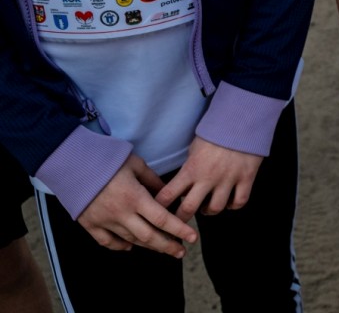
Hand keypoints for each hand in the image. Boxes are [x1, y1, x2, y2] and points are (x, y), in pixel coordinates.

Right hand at [78, 155, 197, 255]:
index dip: (179, 229)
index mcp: (135, 197)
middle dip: (167, 246)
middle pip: (148, 236)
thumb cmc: (107, 159)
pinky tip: (130, 247)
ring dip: (148, 246)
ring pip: (130, 240)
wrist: (72, 164)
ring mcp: (104, 221)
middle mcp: (121, 213)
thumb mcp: (135, 164)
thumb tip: (166, 193)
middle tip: (181, 252)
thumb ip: (152, 180)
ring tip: (162, 248)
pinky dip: (119, 246)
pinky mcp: (89, 224)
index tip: (193, 237)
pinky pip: (106, 242)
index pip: (162, 219)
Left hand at [155, 137, 262, 218]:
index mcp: (191, 169)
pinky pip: (239, 202)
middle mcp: (208, 178)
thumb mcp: (195, 148)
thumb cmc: (215, 133)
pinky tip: (229, 202)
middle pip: (189, 209)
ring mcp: (228, 179)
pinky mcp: (246, 178)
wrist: (242, 121)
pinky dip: (233, 205)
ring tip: (207, 207)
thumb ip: (188, 168)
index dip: (159, 208)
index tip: (156, 215)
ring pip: (215, 208)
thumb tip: (181, 184)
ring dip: (209, 211)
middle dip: (181, 220)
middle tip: (179, 223)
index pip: (167, 195)